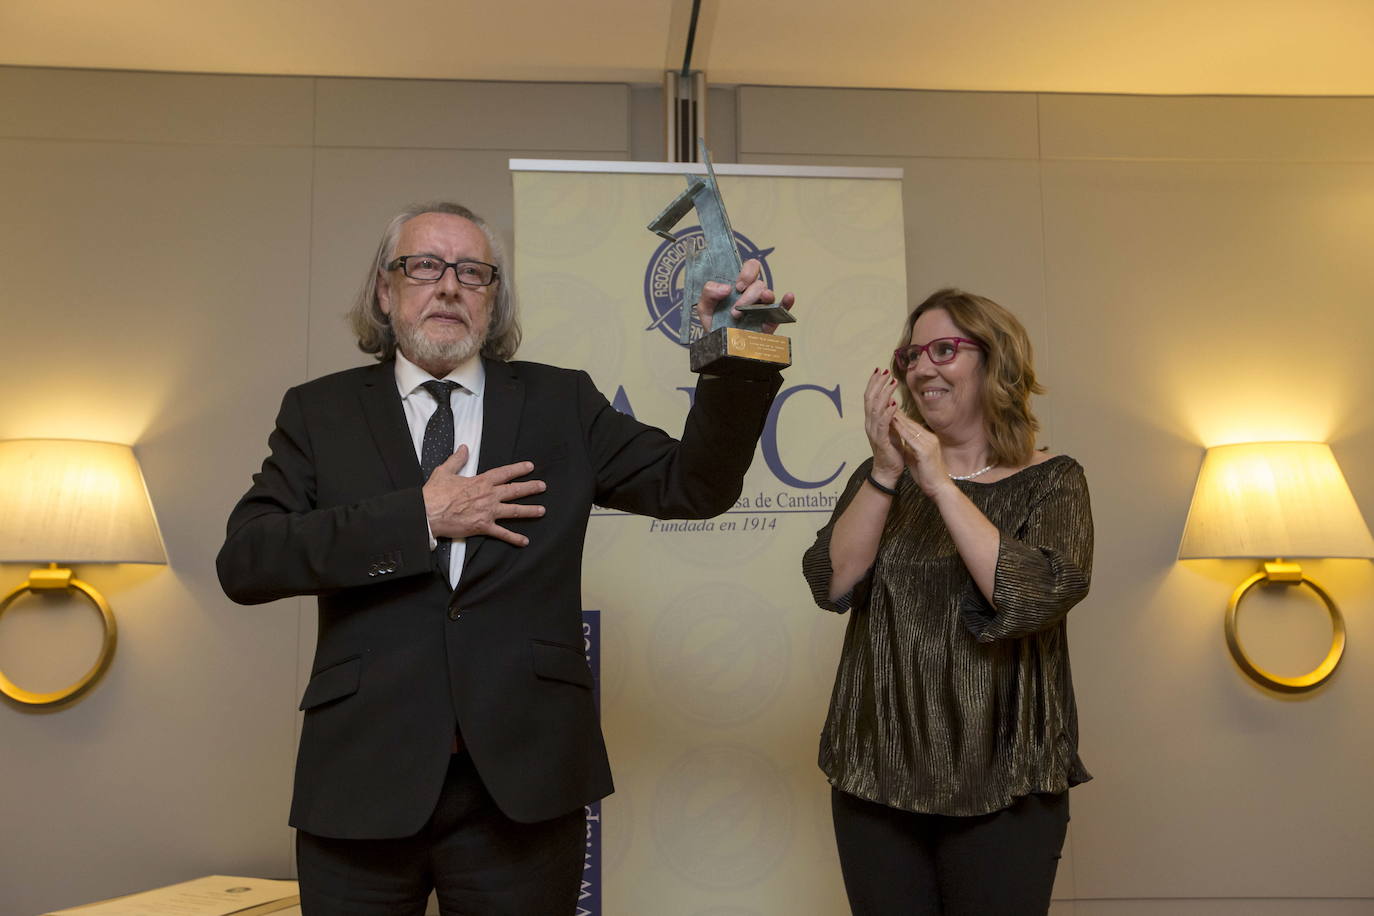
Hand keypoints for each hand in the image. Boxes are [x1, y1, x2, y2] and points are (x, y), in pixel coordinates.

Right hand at [422, 445, 545, 546]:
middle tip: (543, 486)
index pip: (504, 473)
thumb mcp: (445, 471)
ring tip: (542, 510)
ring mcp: (488, 511)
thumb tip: (464, 448)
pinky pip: (502, 533)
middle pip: (514, 490)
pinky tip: (524, 541)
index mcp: (481, 481)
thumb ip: (457, 459)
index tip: (530, 467)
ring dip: (529, 510)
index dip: (518, 469)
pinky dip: (514, 538)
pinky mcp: (483, 526)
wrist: (428, 512)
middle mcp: (488, 495)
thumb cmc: (435, 493)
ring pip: (514, 510)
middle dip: (530, 488)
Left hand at [695, 258, 795, 334]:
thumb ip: (709, 292)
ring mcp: (762, 307)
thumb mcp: (704, 307)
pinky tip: (788, 297)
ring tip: (746, 312)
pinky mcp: (770, 321)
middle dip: (748, 295)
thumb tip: (726, 288)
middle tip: (736, 309)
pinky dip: (787, 302)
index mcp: (739, 286)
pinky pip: (782, 308)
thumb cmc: (715, 325)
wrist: (720, 348)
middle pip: (759, 283)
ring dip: (757, 301)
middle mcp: (753, 294)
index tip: (737, 287)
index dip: (747, 273)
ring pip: (768, 294)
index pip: (750, 268)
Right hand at [863, 368, 903, 484]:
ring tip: (892, 382)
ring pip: (876, 408)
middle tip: (885, 371)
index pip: (870, 397)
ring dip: (884, 394)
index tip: (880, 370)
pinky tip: (894, 404)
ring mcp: (874, 431)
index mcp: (872, 420)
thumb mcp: (891, 430)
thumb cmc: (891, 450)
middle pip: (870, 399)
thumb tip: (892, 402)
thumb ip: (890, 417)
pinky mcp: (881, 440)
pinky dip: (888, 412)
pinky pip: (883, 423)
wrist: (888, 471)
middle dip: (877, 383)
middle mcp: (870, 423)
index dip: (874, 383)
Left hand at [891, 414, 951, 496]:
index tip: (890, 410)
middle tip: (886, 402)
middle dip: (898, 414)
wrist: (940, 488)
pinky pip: (911, 438)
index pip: (913, 427)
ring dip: (898, 418)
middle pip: (912, 424)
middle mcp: (930, 439)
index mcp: (929, 440)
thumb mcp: (916, 459)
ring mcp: (929, 444)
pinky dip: (901, 430)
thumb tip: (903, 444)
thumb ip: (911, 450)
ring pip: (911, 428)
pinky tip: (893, 423)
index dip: (901, 418)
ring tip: (887, 409)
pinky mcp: (926, 451)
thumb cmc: (928, 477)